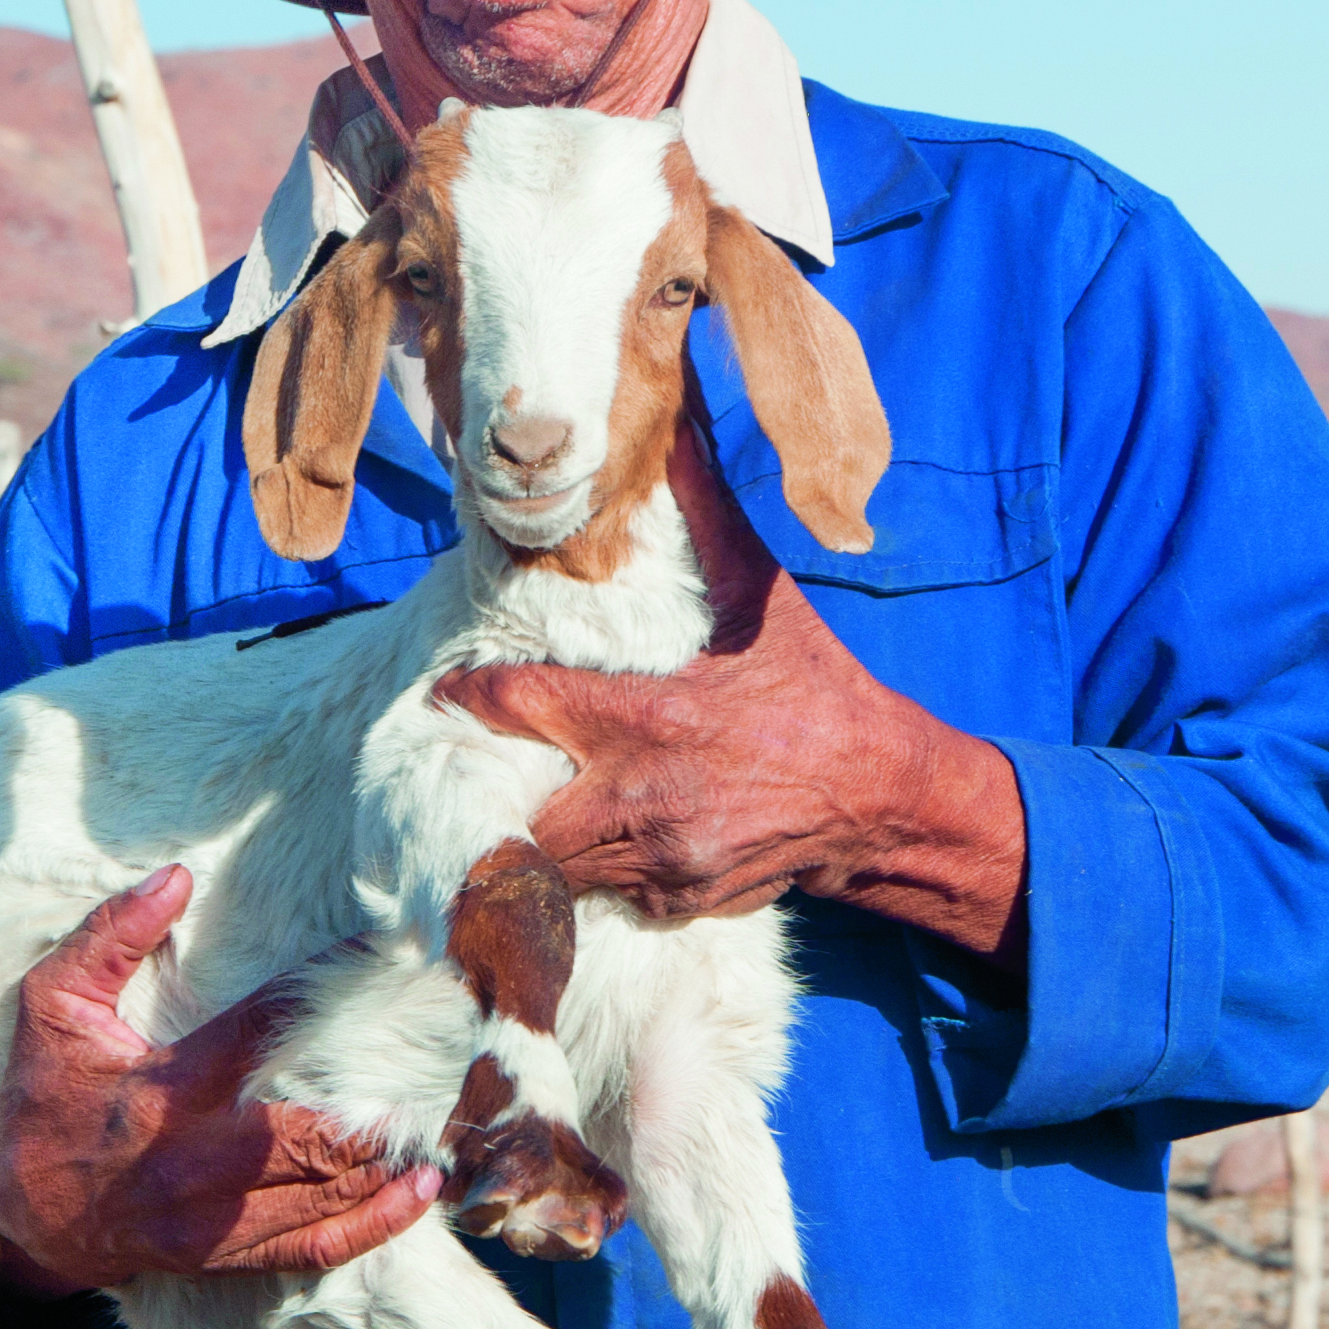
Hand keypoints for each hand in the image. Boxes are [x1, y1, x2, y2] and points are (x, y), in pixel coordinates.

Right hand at [0, 867, 447, 1293]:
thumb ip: (108, 939)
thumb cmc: (43, 1098)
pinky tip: (420, 1192)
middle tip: (437, 1059)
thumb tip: (174, 877)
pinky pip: (312, 1250)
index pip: (260, 1028)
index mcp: (162, 1091)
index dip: (326, 988)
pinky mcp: (223, 1258)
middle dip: (376, 1104)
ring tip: (443, 1120)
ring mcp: (212, 1221)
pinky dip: (373, 1225)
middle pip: (309, 1136)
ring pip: (322, 1196)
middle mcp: (194, 1161)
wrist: (20, 1215)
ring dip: (389, 1162)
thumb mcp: (52, 1008)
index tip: (386, 953)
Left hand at [449, 429, 1030, 958]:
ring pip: (552, 862)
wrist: (881, 796)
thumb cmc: (816, 689)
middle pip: (517, 807)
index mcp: (651, 717)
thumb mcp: (761, 597)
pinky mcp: (674, 902)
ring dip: (538, 829)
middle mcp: (643, 798)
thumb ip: (706, 515)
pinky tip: (605, 832)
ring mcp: (658, 861)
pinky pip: (599, 892)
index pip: (521, 705)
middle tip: (479, 757)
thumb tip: (673, 426)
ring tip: (532, 794)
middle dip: (496, 785)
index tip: (447, 687)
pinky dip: (591, 865)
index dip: (470, 697)